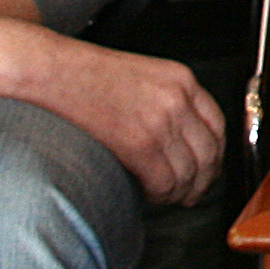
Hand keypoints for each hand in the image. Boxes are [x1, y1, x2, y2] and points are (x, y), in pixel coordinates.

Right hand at [20, 36, 227, 202]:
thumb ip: (167, 99)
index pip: (217, 125)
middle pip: (209, 153)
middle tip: (190, 194)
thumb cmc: (85, 75)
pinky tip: (148, 194)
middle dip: (202, 181)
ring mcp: (160, 121)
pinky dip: (159, 196)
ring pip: (188, 173)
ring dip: (178, 193)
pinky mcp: (139, 142)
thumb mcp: (142, 75)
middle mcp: (177, 99)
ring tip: (164, 197)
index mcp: (181, 79)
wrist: (52, 71)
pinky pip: (163, 182)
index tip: (207, 169)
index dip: (215, 155)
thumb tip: (178, 138)